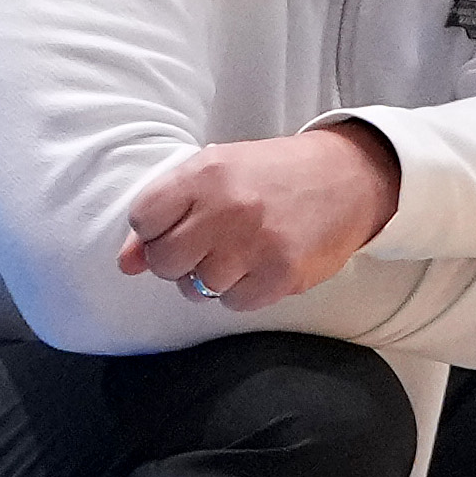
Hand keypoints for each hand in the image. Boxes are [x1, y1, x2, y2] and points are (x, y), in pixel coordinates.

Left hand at [120, 119, 401, 312]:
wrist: (349, 178)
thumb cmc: (273, 174)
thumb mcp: (216, 173)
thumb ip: (167, 213)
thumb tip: (126, 263)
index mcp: (205, 173)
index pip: (143, 217)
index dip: (154, 230)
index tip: (177, 225)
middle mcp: (226, 207)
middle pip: (164, 261)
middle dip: (176, 261)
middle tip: (205, 246)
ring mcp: (255, 243)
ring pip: (196, 289)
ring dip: (210, 279)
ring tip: (237, 254)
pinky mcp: (281, 274)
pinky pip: (234, 303)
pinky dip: (241, 293)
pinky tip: (259, 267)